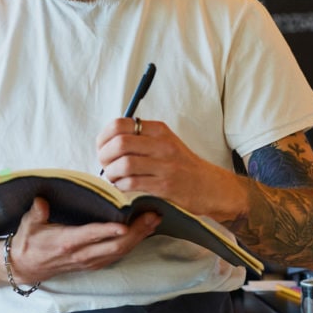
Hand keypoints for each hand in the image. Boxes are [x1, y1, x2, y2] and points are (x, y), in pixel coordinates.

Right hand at [6, 197, 159, 283]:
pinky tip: (144, 232)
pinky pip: (117, 255)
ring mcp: (89, 261)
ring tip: (154, 221)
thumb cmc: (28, 241)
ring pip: (120, 252)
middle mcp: (81, 255)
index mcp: (65, 242)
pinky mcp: (94, 263)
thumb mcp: (28, 224)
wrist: (25, 266)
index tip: (125, 225)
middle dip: (136, 232)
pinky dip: (133, 244)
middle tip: (153, 216)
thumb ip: (37, 212)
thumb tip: (42, 200)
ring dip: (139, 237)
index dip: (108, 232)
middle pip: (114, 246)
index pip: (91, 236)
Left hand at [96, 117, 245, 219]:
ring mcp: (165, 165)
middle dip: (105, 156)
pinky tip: (124, 187)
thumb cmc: (183, 166)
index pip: (121, 124)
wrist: (210, 186)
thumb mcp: (165, 143)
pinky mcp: (166, 185)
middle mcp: (162, 144)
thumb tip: (109, 142)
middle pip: (120, 143)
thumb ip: (142, 139)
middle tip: (106, 165)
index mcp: (159, 130)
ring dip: (112, 173)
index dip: (104, 137)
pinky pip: (133, 183)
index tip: (102, 148)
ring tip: (114, 178)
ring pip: (125, 164)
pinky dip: (121, 186)